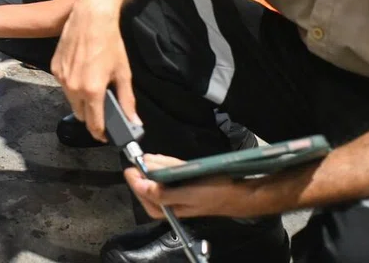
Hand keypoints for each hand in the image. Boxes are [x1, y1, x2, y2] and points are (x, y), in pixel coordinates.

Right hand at [52, 0, 137, 142]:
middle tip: (102, 108)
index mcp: (92, 91)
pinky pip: (64, 85)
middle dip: (91, 116)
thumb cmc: (110, 43)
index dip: (100, 133)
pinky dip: (72, 85)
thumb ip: (126, 100)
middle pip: (80, 115)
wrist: (91, 17)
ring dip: (81, 101)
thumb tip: (133, 120)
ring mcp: (62, 78)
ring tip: (93, 87)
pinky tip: (82, 72)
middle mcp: (74, 87)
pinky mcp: (54, 68)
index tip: (105, 135)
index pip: (93, 124)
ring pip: (71, 100)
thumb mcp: (123, 72)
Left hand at [124, 154, 272, 218]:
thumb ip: (164, 194)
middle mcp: (170, 203)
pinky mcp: (184, 183)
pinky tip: (161, 160)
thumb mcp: (189, 194)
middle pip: (149, 187)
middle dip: (144, 173)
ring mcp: (177, 192)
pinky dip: (164, 165)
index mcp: (169, 210)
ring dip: (153, 167)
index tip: (131, 168)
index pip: (144, 197)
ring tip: (148, 158)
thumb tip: (143, 186)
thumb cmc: (216, 194)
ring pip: (158, 178)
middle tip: (139, 160)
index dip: (135, 182)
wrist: (238, 192)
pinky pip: (169, 174)